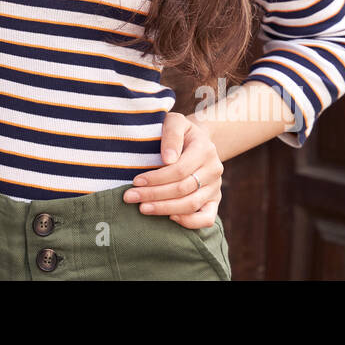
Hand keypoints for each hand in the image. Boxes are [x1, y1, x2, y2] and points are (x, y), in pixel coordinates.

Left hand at [122, 111, 223, 228]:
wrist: (197, 140)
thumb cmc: (180, 131)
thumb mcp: (175, 122)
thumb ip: (172, 135)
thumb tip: (168, 159)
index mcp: (205, 150)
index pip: (179, 170)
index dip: (156, 178)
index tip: (135, 181)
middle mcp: (213, 170)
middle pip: (183, 189)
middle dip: (154, 194)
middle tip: (130, 197)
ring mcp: (215, 187)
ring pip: (191, 204)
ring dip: (165, 209)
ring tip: (142, 208)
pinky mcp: (214, 201)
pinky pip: (207, 218)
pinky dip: (189, 222)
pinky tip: (170, 218)